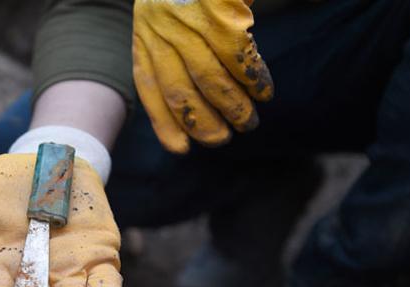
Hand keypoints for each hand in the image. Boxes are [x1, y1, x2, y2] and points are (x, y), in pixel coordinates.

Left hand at [133, 0, 273, 152]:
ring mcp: (188, 18)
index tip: (181, 149)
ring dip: (233, 107)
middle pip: (180, 91)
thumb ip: (176, 48)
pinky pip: (237, 57)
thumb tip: (196, 96)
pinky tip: (264, 92)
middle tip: (226, 139)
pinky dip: (253, 80)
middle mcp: (159, 27)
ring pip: (210, 79)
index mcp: (144, 30)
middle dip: (203, 123)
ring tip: (249, 122)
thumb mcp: (167, 11)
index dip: (164, 122)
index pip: (150, 86)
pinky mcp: (218, 9)